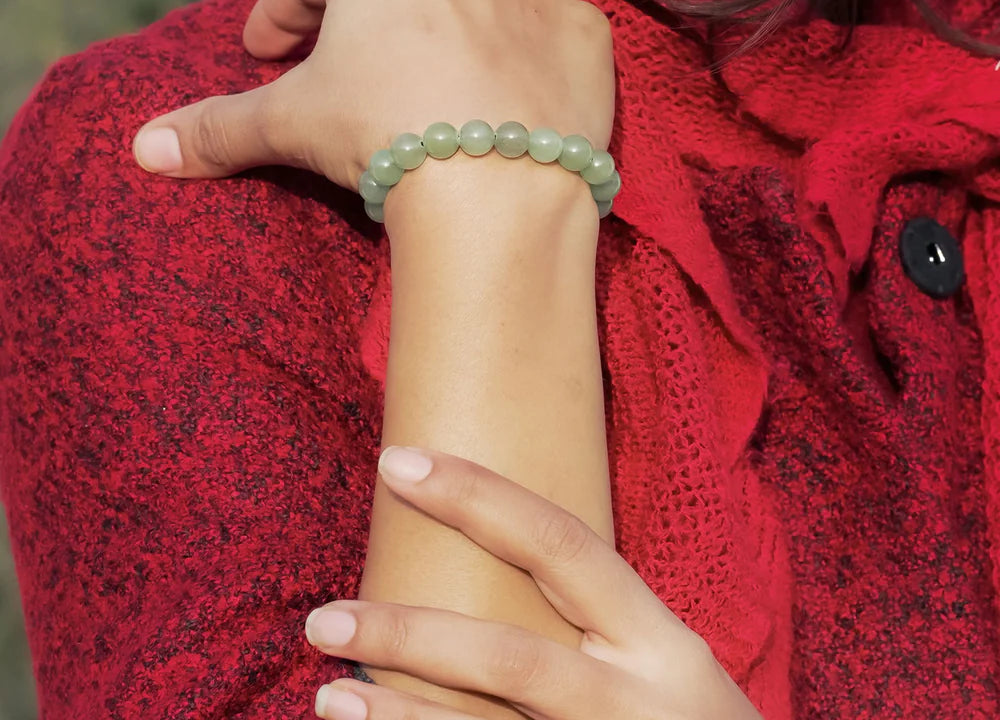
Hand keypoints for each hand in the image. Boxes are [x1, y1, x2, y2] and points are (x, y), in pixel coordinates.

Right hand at [132, 0, 613, 188]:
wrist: (500, 191)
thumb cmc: (384, 135)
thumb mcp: (290, 126)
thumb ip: (217, 127)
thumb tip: (144, 149)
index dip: (279, 15)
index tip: (264, 47)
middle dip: (364, 17)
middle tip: (343, 63)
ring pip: (473, 0)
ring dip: (447, 32)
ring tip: (428, 83)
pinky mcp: (584, 33)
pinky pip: (541, 37)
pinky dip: (519, 59)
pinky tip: (503, 95)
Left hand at [305, 448, 762, 719]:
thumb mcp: (665, 660)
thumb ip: (597, 622)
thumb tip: (484, 562)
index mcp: (658, 639)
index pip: (559, 542)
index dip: (476, 495)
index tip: (398, 460)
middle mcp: (632, 700)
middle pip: (509, 659)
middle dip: (410, 634)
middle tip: (321, 618)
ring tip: (327, 698)